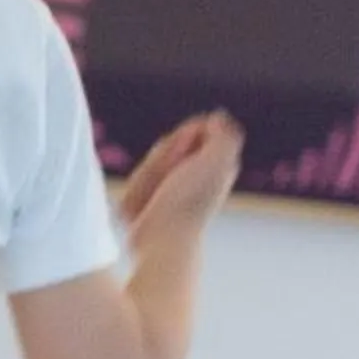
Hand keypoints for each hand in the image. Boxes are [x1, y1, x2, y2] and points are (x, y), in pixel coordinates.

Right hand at [120, 110, 243, 250]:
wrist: (164, 241)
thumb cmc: (188, 203)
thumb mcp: (217, 160)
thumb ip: (224, 133)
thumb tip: (216, 117)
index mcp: (214, 164)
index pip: (190, 130)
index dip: (181, 138)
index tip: (181, 156)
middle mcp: (195, 175)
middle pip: (164, 147)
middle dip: (159, 162)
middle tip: (167, 182)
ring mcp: (170, 190)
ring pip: (145, 168)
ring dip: (144, 182)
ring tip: (152, 201)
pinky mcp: (150, 204)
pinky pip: (134, 188)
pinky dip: (134, 197)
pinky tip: (143, 211)